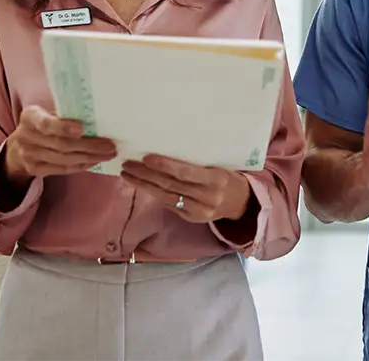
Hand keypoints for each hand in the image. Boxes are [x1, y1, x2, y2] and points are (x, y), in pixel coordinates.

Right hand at [3, 105, 116, 184]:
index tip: (82, 128)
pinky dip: (81, 166)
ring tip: (108, 154)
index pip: (45, 123)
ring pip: (64, 159)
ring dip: (90, 157)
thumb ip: (64, 115)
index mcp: (30, 117)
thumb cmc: (40, 124)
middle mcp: (27, 136)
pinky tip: (94, 161)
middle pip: (61, 144)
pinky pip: (62, 169)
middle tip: (109, 145)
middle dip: (89, 145)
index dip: (63, 127)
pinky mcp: (35, 170)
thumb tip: (96, 118)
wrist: (16, 147)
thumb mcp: (46, 113)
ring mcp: (29, 155)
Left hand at [120, 155, 252, 223]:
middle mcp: (207, 197)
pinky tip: (141, 185)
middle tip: (128, 164)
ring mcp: (199, 211)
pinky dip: (154, 193)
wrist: (241, 201)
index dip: (165, 166)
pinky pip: (170, 204)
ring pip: (166, 197)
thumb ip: (198, 162)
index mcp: (216, 179)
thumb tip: (167, 149)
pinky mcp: (192, 218)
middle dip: (147, 175)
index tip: (146, 157)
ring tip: (128, 174)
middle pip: (171, 185)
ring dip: (144, 185)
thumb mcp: (219, 164)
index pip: (186, 173)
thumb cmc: (228, 175)